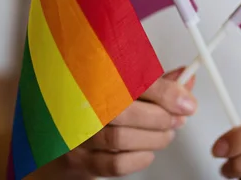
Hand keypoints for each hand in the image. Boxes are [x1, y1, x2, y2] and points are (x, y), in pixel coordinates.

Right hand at [51, 68, 196, 178]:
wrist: (54, 136)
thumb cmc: (92, 107)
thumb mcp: (122, 87)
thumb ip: (153, 84)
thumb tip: (185, 78)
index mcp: (94, 76)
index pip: (132, 79)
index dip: (165, 91)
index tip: (186, 101)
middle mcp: (81, 103)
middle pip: (125, 110)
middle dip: (161, 118)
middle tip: (177, 119)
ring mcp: (76, 133)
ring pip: (121, 138)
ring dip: (154, 139)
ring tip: (165, 135)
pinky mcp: (77, 159)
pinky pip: (114, 164)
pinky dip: (139, 159)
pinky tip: (146, 152)